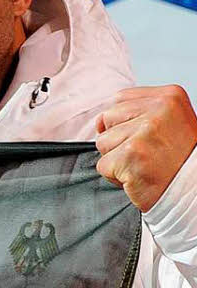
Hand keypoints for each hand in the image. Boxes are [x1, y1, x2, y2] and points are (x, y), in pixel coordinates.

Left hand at [96, 86, 196, 212]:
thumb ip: (136, 112)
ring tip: (146, 165)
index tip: (147, 136)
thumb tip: (100, 121)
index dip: (124, 121)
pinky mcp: (131, 155)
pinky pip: (103, 165)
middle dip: (120, 140)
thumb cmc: (180, 160)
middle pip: (107, 118)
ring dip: (118, 159)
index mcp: (169, 96)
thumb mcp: (167, 122)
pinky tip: (140, 177)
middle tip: (149, 153)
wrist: (193, 190)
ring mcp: (145, 132)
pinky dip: (116, 177)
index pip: (120, 98)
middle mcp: (159, 110)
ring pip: (103, 142)